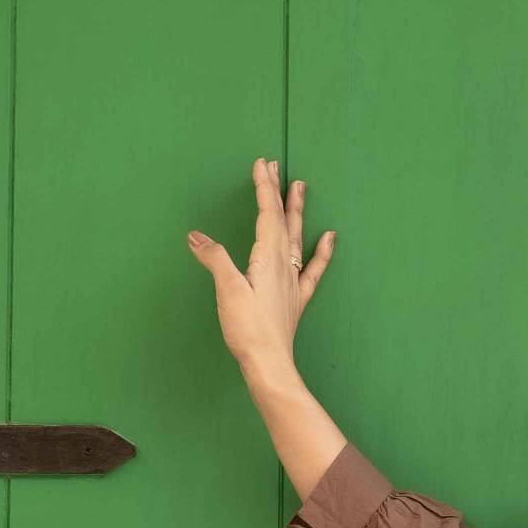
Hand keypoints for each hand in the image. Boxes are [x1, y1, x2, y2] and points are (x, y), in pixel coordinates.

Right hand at [187, 158, 336, 383]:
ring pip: (296, 237)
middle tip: (276, 166)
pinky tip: (330, 237)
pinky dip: (322, 251)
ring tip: (300, 188)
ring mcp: (292, 281)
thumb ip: (215, 258)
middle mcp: (284, 264)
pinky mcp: (295, 299)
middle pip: (282, 220)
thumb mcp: (227, 290)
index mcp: (268, 258)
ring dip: (296, 211)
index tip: (262, 164)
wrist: (269, 362)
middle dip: (277, 192)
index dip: (264, 188)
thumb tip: (196, 236)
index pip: (267, 214)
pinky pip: (312, 268)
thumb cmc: (248, 328)